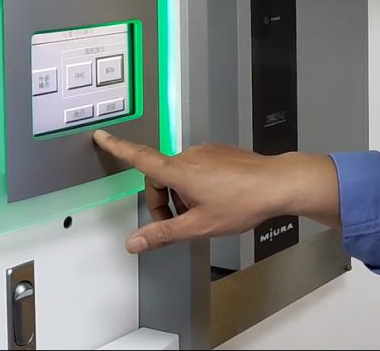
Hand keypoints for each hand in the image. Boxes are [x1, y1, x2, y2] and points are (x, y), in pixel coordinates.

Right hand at [92, 130, 338, 253]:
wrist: (277, 183)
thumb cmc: (242, 202)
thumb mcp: (199, 225)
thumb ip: (163, 233)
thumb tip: (134, 242)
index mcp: (180, 170)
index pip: (140, 157)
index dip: (118, 148)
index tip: (102, 136)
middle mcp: (191, 155)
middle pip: (160, 177)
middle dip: (162, 201)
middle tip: (180, 223)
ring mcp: (208, 152)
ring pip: (181, 174)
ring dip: (182, 195)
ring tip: (204, 214)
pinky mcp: (221, 152)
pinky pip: (199, 168)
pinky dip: (197, 185)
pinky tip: (217, 201)